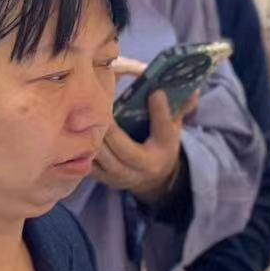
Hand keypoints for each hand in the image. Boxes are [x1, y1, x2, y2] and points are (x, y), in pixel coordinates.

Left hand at [93, 57, 188, 204]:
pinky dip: (81, 145)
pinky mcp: (102, 179)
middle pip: (121, 145)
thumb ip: (179, 109)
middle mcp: (140, 169)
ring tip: (84, 110)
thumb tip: (193, 90)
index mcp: (161, 155)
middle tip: (101, 96)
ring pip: (100, 155)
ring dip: (91, 133)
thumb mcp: (174, 130)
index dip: (159, 112)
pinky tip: (75, 127)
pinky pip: (87, 163)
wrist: (153, 180)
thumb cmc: (162, 147)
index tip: (155, 91)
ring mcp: (118, 177)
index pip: (163, 130)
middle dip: (109, 122)